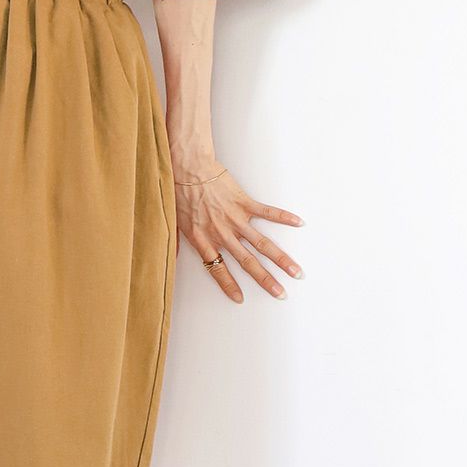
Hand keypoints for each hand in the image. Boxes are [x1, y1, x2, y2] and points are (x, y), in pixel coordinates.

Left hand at [173, 162, 302, 302]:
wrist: (187, 168)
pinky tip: (299, 223)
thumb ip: (174, 243)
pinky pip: (267, 212)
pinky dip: (284, 218)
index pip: (218, 269)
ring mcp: (235, 219)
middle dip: (265, 280)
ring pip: (262, 244)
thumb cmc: (178, 192)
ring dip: (281, 259)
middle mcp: (222, 233)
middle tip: (280, 293)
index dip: (228, 285)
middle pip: (247, 262)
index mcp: (203, 240)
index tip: (240, 299)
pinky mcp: (244, 202)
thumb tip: (167, 258)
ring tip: (295, 271)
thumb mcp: (172, 222)